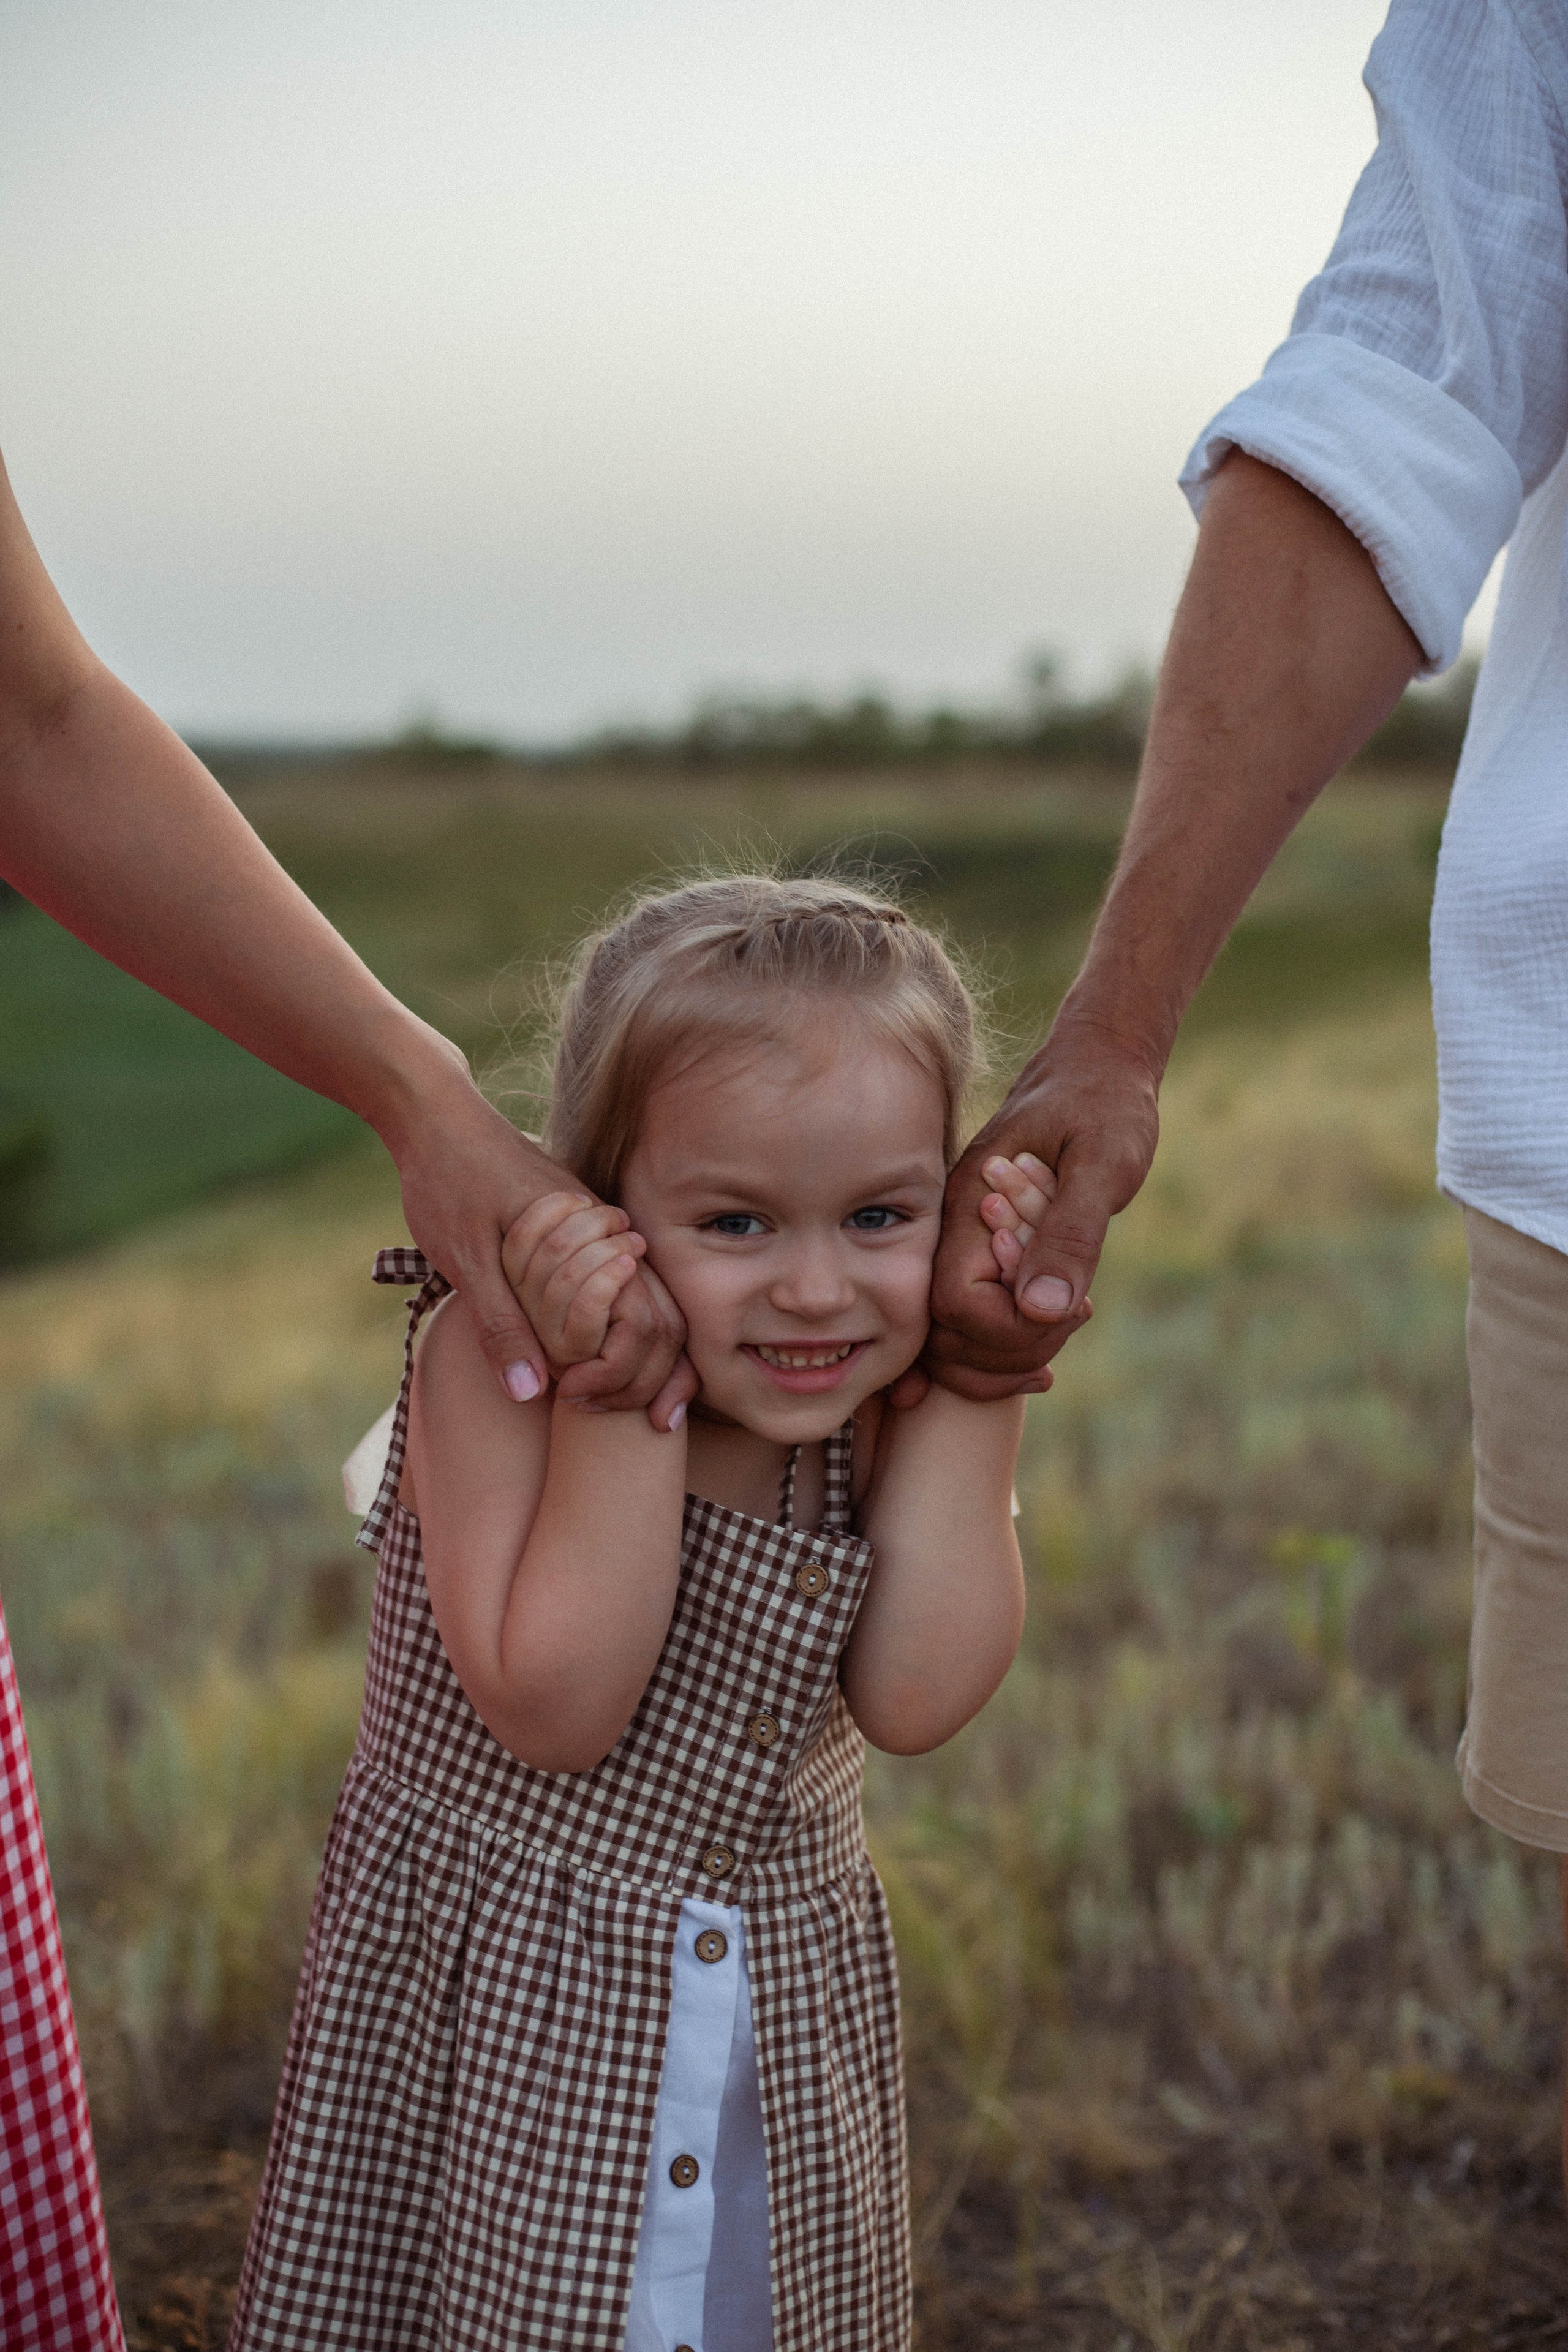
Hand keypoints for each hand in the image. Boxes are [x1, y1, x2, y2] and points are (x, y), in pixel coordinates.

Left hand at [390, 1059, 694, 1427]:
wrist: (433, 1114)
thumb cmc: (448, 1180)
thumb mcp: (467, 1260)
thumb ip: (502, 1324)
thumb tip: (533, 1394)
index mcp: (589, 1234)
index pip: (643, 1314)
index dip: (628, 1370)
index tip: (584, 1401)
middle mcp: (606, 1228)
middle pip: (659, 1306)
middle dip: (651, 1369)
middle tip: (628, 1415)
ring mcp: (596, 1224)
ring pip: (645, 1293)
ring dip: (638, 1349)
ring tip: (613, 1396)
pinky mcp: (578, 1224)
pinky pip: (618, 1278)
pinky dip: (619, 1320)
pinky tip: (603, 1353)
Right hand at [924, 1015, 1159, 1399]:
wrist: (1098, 1065)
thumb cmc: (1106, 1104)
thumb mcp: (1104, 1162)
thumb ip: (1071, 1231)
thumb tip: (1042, 1308)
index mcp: (969, 1203)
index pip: (955, 1304)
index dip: (1008, 1327)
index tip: (1071, 1305)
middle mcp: (953, 1227)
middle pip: (946, 1333)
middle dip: (1012, 1349)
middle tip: (1079, 1315)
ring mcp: (963, 1241)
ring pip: (953, 1337)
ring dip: (1011, 1354)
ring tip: (1073, 1319)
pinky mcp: (983, 1250)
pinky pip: (973, 1318)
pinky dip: (1006, 1346)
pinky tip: (1053, 1342)